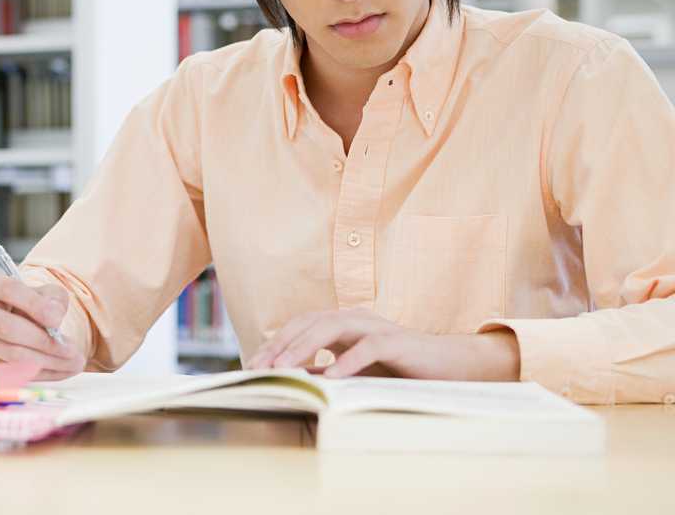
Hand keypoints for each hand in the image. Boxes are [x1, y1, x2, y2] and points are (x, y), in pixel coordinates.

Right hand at [0, 274, 85, 380]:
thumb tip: (54, 317)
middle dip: (44, 341)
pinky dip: (43, 373)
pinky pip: (14, 372)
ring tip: (74, 362)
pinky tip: (62, 369)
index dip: (34, 305)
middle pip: (7, 328)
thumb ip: (54, 299)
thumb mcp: (46, 294)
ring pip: (12, 355)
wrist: (17, 322)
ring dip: (48, 361)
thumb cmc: (31, 305)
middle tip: (72, 349)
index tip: (57, 319)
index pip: (8, 290)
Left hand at [248, 307, 519, 381]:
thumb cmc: (401, 371)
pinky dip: (349, 360)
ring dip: (305, 347)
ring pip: (333, 327)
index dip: (275, 343)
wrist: (451, 367)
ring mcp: (376, 327)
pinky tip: (333, 376)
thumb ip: (329, 373)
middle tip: (259, 366)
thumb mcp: (357, 373)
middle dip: (282, 344)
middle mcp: (356, 319)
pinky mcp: (398, 341)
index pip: (301, 327)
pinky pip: (369, 346)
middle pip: (310, 323)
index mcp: (343, 324)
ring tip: (285, 368)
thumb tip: (294, 384)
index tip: (252, 364)